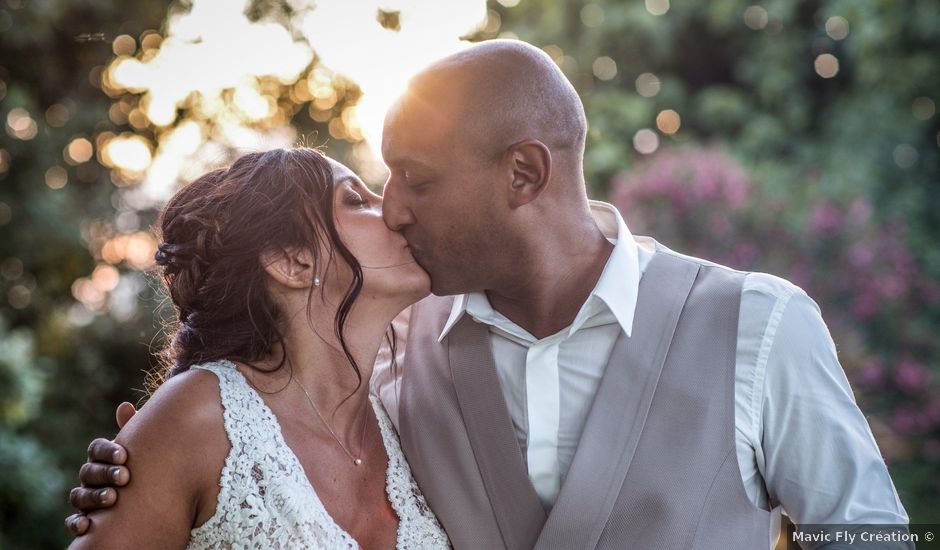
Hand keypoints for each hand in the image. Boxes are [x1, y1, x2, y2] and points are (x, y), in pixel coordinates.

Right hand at [64, 401, 136, 535]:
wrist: (147, 496)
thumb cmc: (142, 466)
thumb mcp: (142, 449)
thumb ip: (135, 430)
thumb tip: (125, 407)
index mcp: (102, 457)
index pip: (96, 448)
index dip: (107, 450)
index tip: (124, 455)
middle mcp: (90, 476)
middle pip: (89, 471)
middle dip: (105, 473)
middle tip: (124, 477)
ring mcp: (85, 496)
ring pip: (80, 495)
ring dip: (94, 496)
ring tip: (112, 498)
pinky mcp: (84, 518)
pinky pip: (74, 521)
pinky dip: (77, 523)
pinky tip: (86, 525)